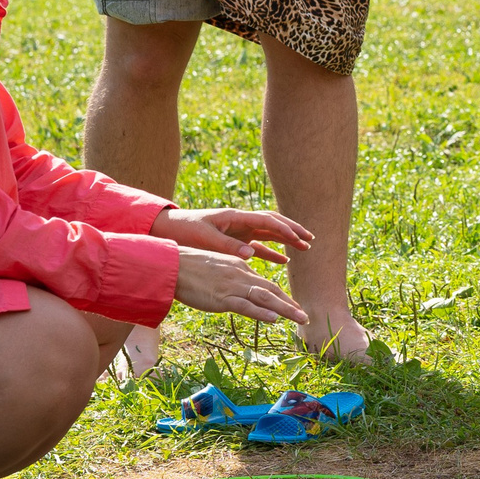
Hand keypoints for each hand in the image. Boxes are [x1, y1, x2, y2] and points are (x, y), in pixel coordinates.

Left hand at [150, 206, 311, 266]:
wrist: (169, 230)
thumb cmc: (185, 231)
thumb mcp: (206, 238)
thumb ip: (228, 246)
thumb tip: (251, 254)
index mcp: (235, 217)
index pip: (265, 220)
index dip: (283, 228)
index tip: (297, 237)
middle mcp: (241, 222)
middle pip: (273, 223)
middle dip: (293, 230)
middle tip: (310, 239)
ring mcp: (240, 231)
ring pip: (269, 234)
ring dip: (287, 241)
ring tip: (305, 248)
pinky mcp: (235, 242)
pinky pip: (259, 246)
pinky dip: (272, 253)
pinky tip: (285, 261)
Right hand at [173, 245, 309, 325]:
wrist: (173, 265)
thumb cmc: (189, 268)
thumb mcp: (216, 268)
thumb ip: (231, 277)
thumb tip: (239, 291)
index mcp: (240, 266)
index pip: (264, 283)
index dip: (280, 296)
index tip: (291, 306)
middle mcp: (241, 275)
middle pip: (271, 289)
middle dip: (289, 303)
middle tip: (304, 316)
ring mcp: (232, 286)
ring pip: (265, 297)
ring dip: (285, 309)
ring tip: (300, 318)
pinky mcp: (222, 297)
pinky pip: (245, 306)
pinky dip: (261, 312)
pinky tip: (274, 318)